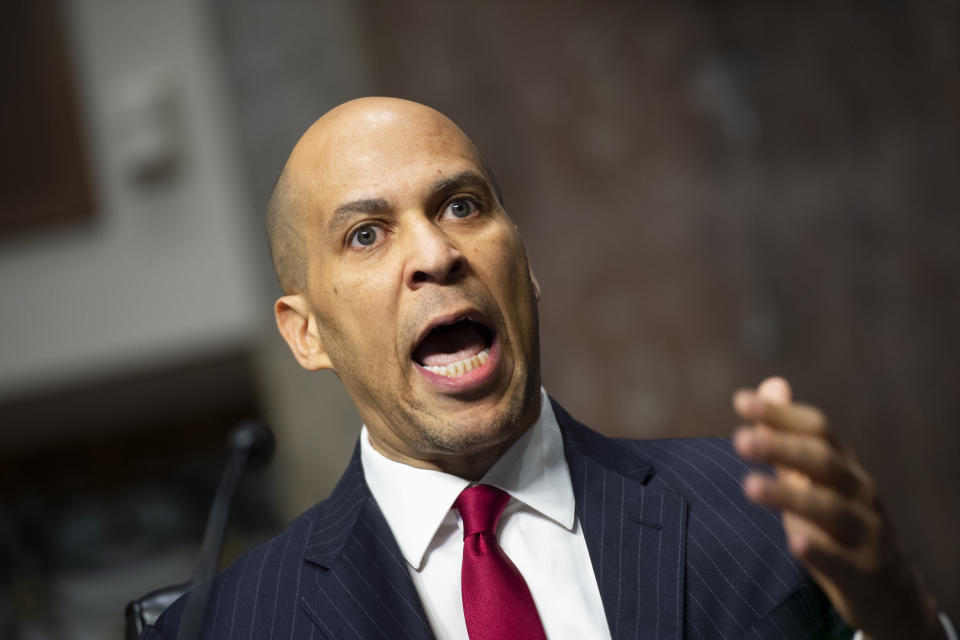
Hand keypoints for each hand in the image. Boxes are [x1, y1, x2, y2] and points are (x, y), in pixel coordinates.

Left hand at [732, 377, 943, 639]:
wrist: (890, 591)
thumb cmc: (839, 525)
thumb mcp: (814, 478)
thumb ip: (788, 437)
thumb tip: (770, 384)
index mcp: (843, 466)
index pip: (817, 431)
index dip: (781, 415)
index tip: (741, 401)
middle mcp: (858, 491)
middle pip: (823, 463)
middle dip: (782, 448)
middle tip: (739, 440)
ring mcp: (865, 531)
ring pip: (830, 509)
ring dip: (789, 495)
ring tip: (749, 486)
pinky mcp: (864, 571)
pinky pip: (842, 560)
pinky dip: (819, 551)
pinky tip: (795, 542)